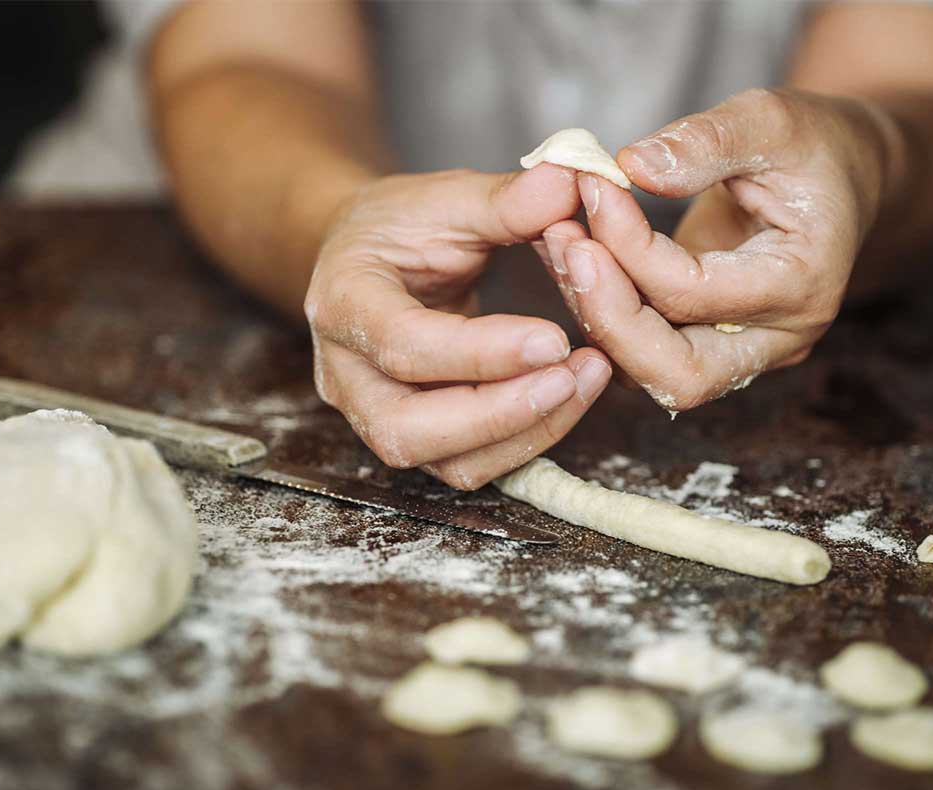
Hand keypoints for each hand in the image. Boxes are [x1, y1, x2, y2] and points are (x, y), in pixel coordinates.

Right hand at [305, 165, 612, 488]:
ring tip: (588, 379)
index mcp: (344, 302)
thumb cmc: (402, 227)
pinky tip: (570, 396)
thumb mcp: (445, 197)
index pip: (403, 346)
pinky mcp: (419, 437)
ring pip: (446, 463)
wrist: (370, 260)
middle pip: (409, 430)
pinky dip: (527, 440)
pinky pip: (472, 464)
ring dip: (525, 433)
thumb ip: (504, 198)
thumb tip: (569, 182)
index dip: (480, 353)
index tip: (554, 337)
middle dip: (501, 413)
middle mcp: (347, 375)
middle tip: (573, 373)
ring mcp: (376, 415)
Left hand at [539, 89, 891, 411]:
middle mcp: (776, 339)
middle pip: (677, 375)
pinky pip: (641, 351)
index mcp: (803, 285)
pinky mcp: (706, 346)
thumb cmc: (812, 146)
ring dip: (593, 314)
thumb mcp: (771, 119)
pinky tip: (571, 253)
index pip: (694, 292)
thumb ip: (705, 142)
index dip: (629, 245)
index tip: (592, 186)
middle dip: (607, 315)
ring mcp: (741, 353)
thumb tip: (631, 167)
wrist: (838, 177)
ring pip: (649, 374)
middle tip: (562, 243)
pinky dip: (599, 309)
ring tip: (557, 240)